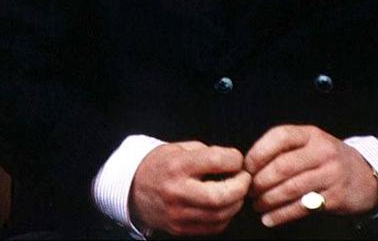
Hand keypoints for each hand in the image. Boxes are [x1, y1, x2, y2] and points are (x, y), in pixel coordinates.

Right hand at [129, 141, 250, 235]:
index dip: (234, 159)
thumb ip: (205, 153)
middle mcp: (176, 191)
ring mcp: (178, 213)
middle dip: (241, 187)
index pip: (215, 161)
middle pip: (220, 196)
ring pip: (221, 215)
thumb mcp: (177, 148)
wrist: (133, 189)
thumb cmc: (159, 165)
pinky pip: (214, 227)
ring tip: (235, 191)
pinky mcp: (181, 228)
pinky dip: (226, 216)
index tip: (237, 159)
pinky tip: (224, 205)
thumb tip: (233, 162)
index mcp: (176, 166)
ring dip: (236, 202)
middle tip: (244, 179)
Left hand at [244, 124, 377, 227]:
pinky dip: (282, 214)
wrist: (367, 177)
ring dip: (268, 199)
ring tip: (256, 205)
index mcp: (311, 134)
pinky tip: (269, 218)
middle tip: (248, 190)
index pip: (280, 137)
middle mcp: (322, 152)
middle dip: (260, 181)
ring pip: (291, 188)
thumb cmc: (328, 159)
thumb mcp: (311, 144)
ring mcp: (330, 175)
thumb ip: (285, 149)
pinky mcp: (335, 197)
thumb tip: (249, 165)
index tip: (246, 167)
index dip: (258, 152)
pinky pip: (302, 207)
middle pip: (283, 166)